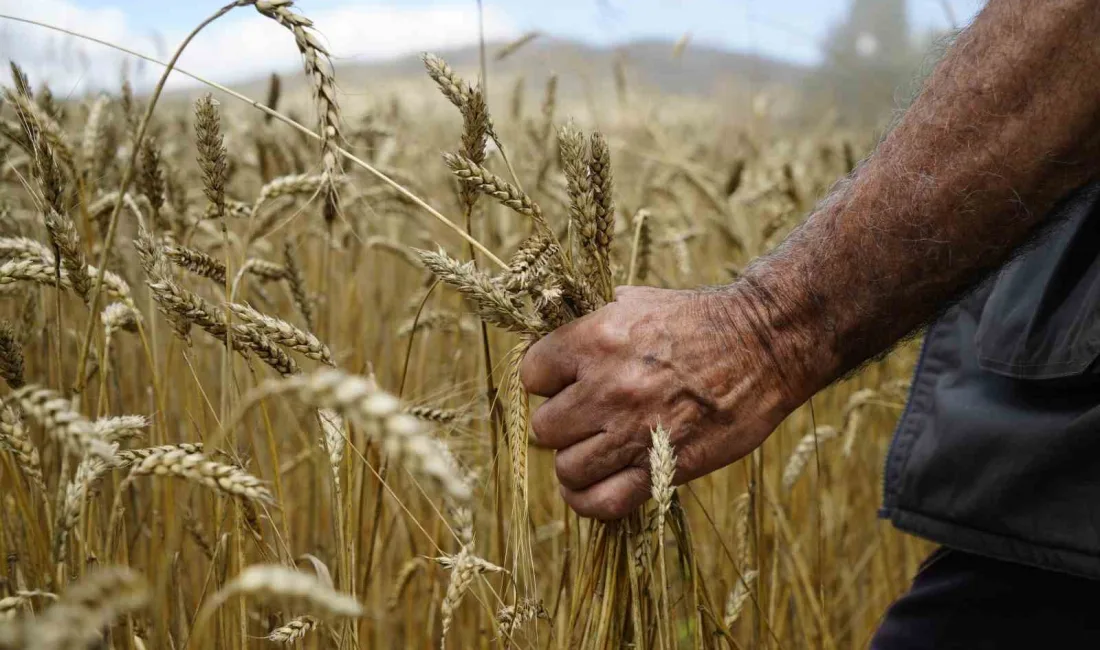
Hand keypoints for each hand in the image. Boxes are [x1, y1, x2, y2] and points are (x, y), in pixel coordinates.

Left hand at [521, 285, 812, 519]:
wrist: (762, 346)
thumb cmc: (696, 320)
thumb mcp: (635, 301)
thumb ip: (587, 321)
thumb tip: (549, 338)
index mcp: (596, 339)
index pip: (532, 374)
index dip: (547, 380)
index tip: (566, 381)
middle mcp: (608, 386)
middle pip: (545, 427)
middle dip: (562, 423)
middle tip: (587, 417)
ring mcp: (634, 430)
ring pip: (568, 468)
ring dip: (576, 462)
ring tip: (594, 451)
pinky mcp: (662, 467)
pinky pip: (602, 502)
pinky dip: (589, 500)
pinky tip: (593, 488)